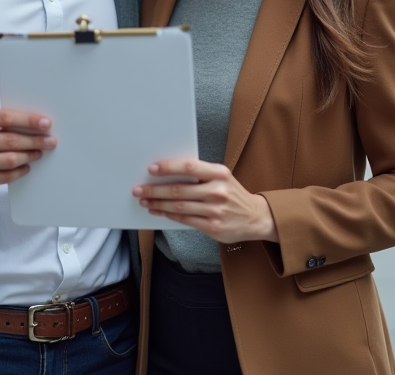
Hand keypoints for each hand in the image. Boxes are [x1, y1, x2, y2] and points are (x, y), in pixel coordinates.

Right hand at [0, 109, 55, 193]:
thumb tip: (29, 124)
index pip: (4, 117)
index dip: (28, 121)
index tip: (45, 123)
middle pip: (10, 140)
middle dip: (35, 140)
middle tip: (50, 140)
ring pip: (10, 159)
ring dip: (29, 156)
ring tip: (38, 152)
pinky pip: (5, 176)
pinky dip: (19, 171)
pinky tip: (26, 166)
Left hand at [133, 159, 278, 244]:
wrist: (255, 217)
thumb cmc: (232, 194)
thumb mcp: (222, 178)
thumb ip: (199, 175)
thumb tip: (166, 173)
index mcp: (219, 173)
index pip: (190, 167)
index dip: (169, 167)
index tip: (151, 168)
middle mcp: (218, 191)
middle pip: (179, 189)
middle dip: (155, 189)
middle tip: (139, 189)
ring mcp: (215, 210)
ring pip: (179, 206)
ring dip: (158, 203)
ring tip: (144, 200)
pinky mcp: (213, 227)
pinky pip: (184, 220)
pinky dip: (167, 214)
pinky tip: (158, 211)